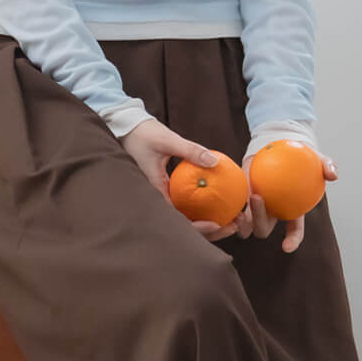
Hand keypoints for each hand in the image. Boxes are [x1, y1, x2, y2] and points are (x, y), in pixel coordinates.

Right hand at [119, 116, 250, 244]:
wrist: (127, 129)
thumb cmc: (144, 135)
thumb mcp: (168, 141)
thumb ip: (190, 150)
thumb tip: (215, 161)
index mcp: (154, 193)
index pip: (176, 220)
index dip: (197, 228)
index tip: (216, 225)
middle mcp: (158, 199)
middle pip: (184, 227)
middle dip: (209, 231)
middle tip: (234, 226)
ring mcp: (163, 196)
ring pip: (186, 218)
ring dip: (208, 221)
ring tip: (232, 219)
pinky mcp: (167, 189)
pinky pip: (186, 203)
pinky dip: (202, 207)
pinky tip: (220, 204)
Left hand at [238, 137, 337, 253]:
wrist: (279, 146)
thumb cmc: (300, 157)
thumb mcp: (316, 159)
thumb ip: (326, 167)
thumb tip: (333, 175)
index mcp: (291, 211)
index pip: (294, 230)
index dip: (292, 240)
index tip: (287, 247)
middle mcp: (272, 214)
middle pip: (263, 230)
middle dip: (259, 220)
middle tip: (258, 197)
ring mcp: (255, 208)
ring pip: (246, 225)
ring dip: (242, 221)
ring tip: (240, 204)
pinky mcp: (242, 198)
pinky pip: (234, 209)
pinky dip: (231, 207)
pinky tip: (229, 196)